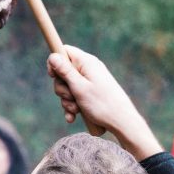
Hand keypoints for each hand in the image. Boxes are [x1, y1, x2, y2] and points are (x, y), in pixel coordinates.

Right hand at [47, 45, 162, 160]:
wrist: (122, 121)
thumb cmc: (102, 104)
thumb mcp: (79, 87)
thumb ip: (64, 71)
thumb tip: (52, 56)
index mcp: (87, 62)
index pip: (65, 51)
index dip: (55, 62)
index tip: (53, 76)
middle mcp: (88, 69)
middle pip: (63, 72)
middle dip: (62, 87)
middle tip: (70, 97)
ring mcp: (90, 81)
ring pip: (68, 87)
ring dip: (67, 100)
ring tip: (76, 110)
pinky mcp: (91, 93)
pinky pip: (75, 96)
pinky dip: (72, 106)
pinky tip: (73, 117)